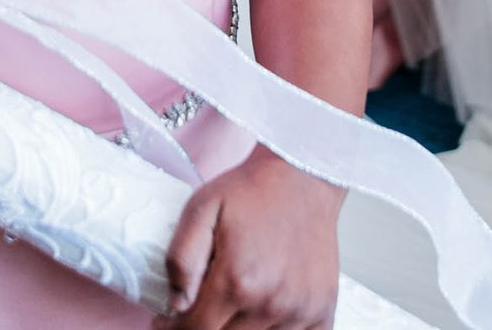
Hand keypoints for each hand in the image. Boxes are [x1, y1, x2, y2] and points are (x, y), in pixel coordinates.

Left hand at [160, 152, 342, 329]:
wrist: (302, 177)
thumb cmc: (251, 192)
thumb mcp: (200, 210)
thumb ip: (180, 259)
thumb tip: (176, 303)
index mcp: (237, 281)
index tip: (169, 323)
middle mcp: (270, 303)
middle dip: (207, 327)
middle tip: (201, 308)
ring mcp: (300, 312)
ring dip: (240, 329)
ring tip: (235, 304)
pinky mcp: (322, 312)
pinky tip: (265, 315)